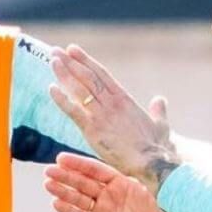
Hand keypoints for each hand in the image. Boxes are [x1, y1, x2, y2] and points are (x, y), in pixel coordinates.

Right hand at [45, 153, 179, 211]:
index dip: (79, 164)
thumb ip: (142, 176)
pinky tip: (56, 204)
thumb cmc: (164, 210)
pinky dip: (69, 211)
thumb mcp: (155, 189)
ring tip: (48, 184)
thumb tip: (138, 159)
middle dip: (66, 176)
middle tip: (48, 170)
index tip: (62, 158)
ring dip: (63, 192)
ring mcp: (104, 210)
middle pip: (84, 182)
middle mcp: (109, 194)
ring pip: (80, 199)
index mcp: (121, 180)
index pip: (96, 169)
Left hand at [48, 44, 180, 195]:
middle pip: (88, 77)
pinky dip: (62, 99)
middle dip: (71, 63)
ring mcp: (101, 115)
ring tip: (53, 60)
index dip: (86, 61)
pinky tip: (51, 88)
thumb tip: (159, 100)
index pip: (102, 75)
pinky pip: (73, 111)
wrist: (150, 161)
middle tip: (57, 51)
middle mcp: (111, 103)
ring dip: (65, 74)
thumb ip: (158, 111)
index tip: (73, 50)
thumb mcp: (160, 124)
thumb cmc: (157, 146)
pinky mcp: (93, 130)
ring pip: (79, 89)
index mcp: (125, 99)